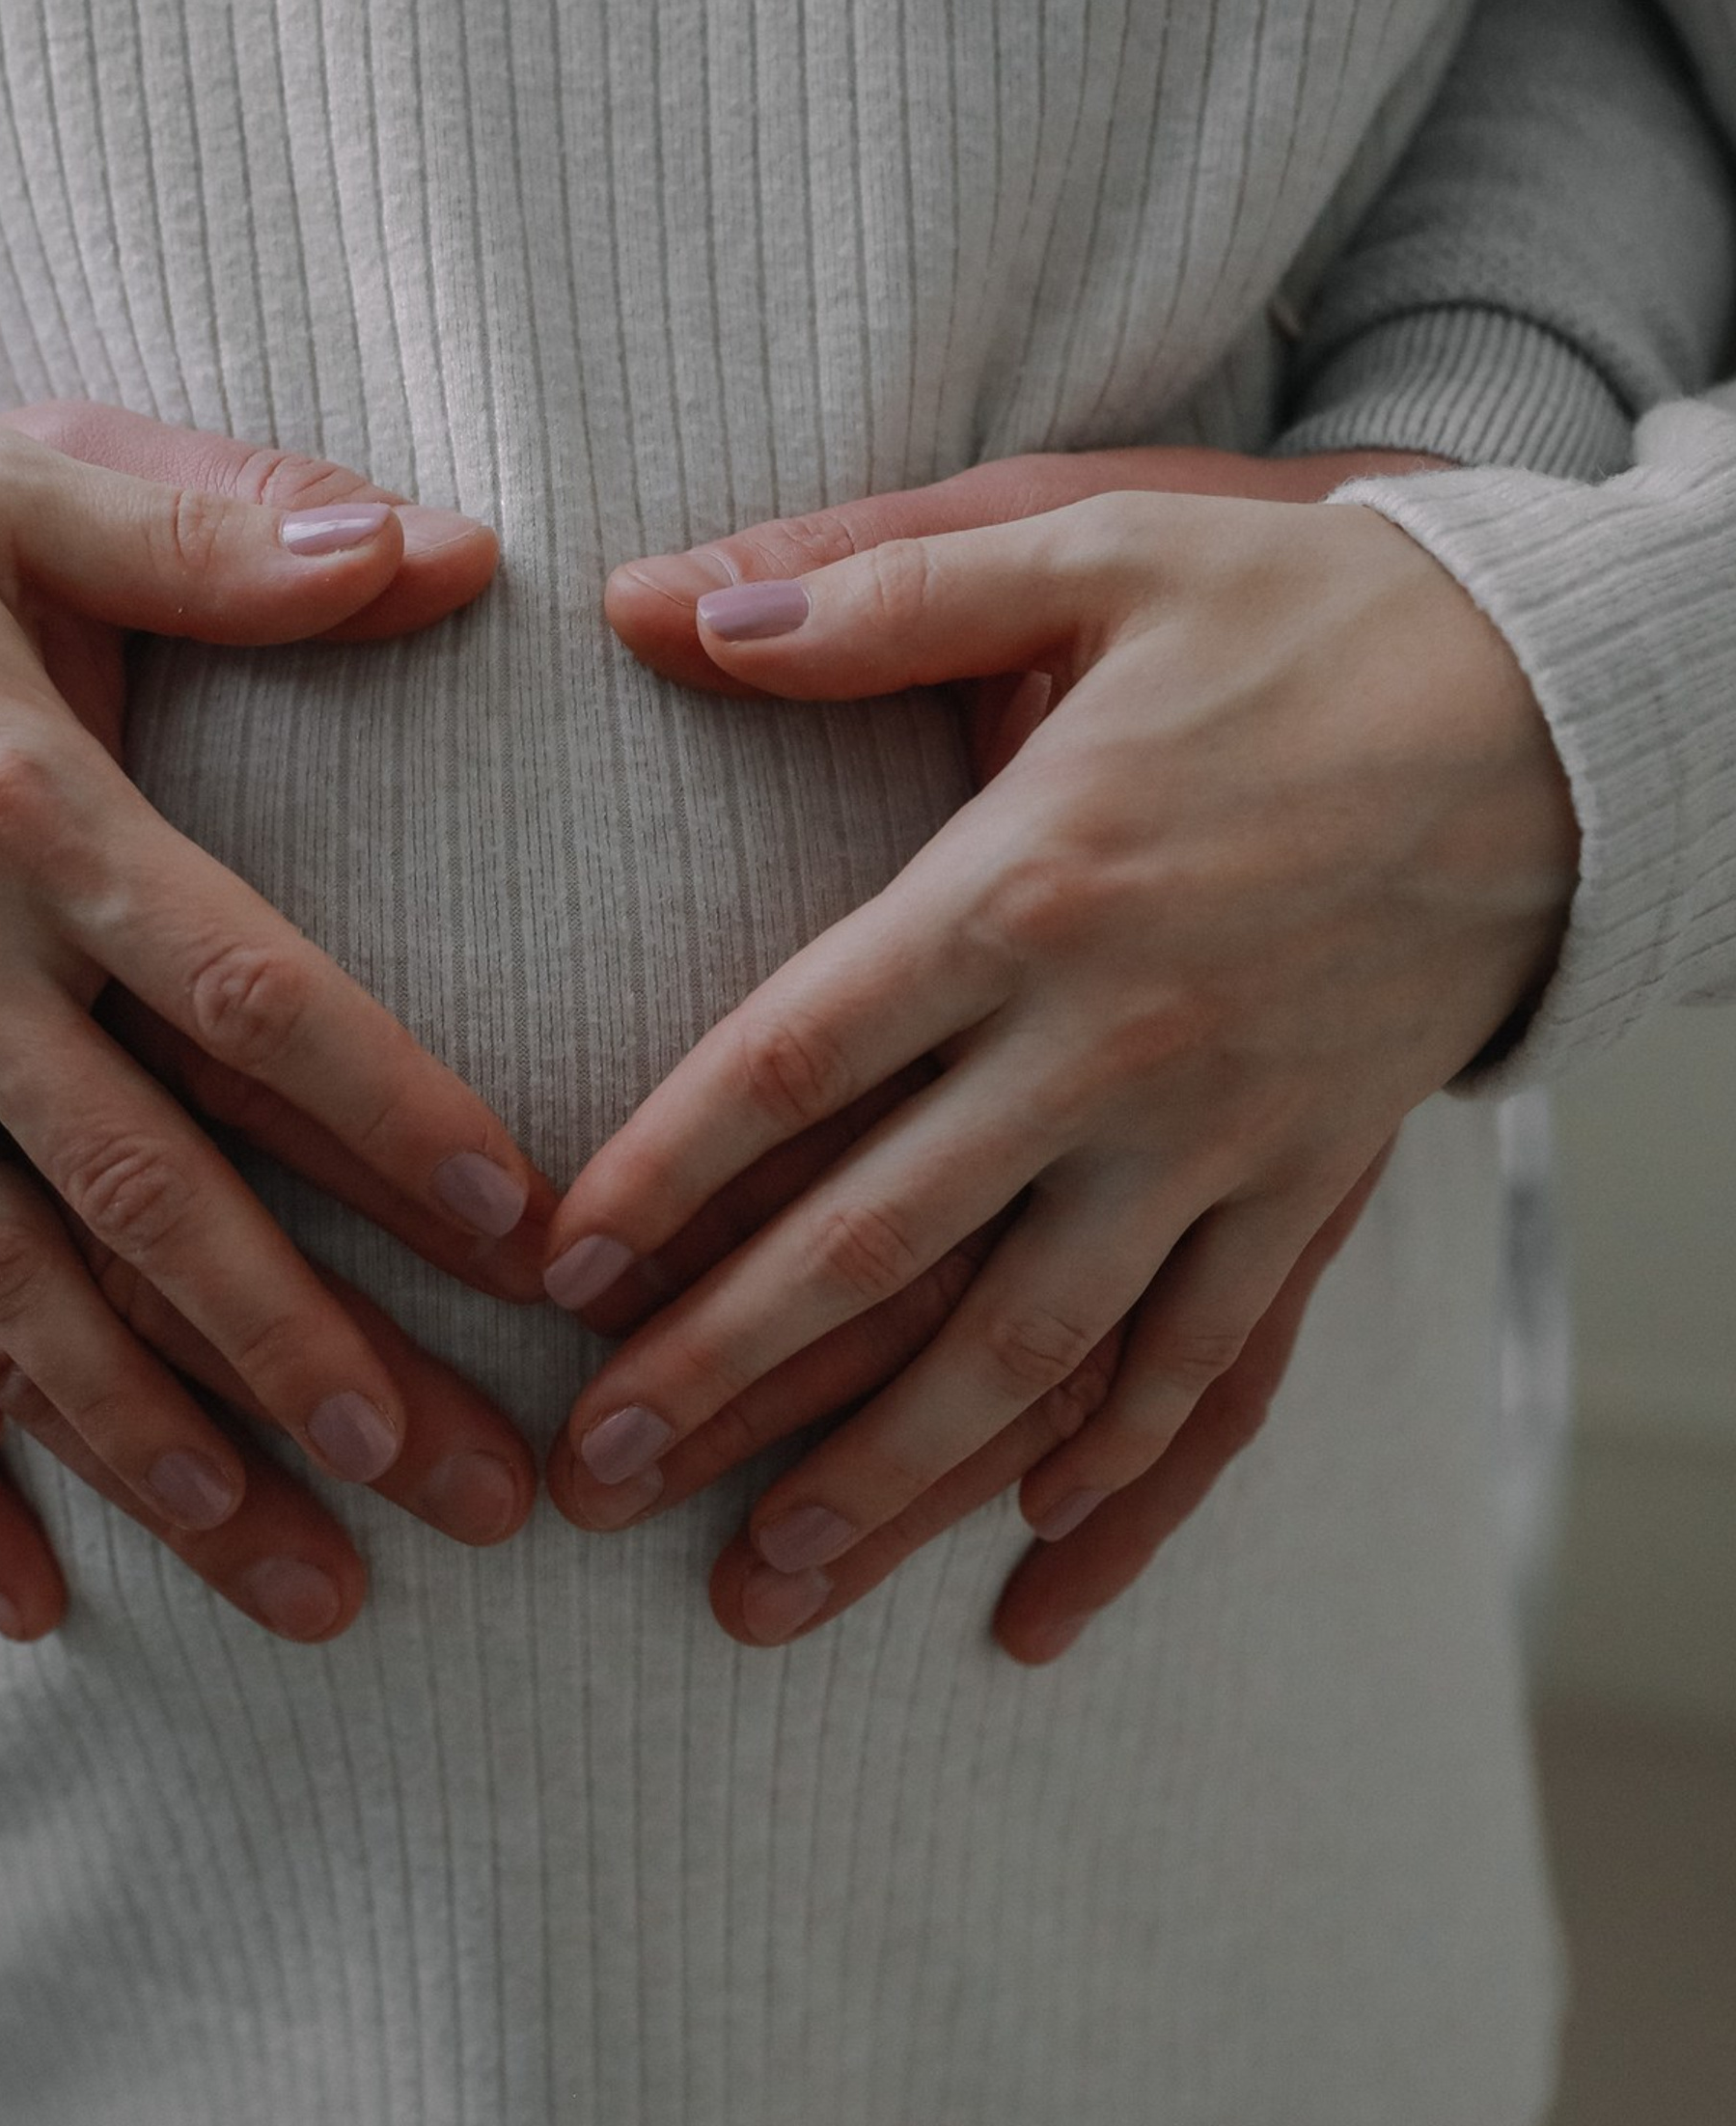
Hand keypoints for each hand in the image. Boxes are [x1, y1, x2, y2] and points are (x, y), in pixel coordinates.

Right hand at [0, 413, 546, 1639]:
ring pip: (3, 1302)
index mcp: (18, 805)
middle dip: (312, 1357)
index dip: (390, 1116)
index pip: (245, 991)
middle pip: (142, 1196)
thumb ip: (220, 528)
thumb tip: (442, 549)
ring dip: (157, 1455)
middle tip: (469, 1491)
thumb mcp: (11, 477)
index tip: (525, 1234)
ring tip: (308, 1585)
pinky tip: (23, 1590)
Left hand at [550, 454, 1555, 1649]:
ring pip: (1033, 1351)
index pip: (794, 1060)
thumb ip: (871, 587)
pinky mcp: (1316, 1181)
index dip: (660, 1172)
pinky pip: (1217, 1360)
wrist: (1572, 700)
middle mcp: (1110, 1041)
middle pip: (881, 1242)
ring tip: (764, 1581)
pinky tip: (1038, 1557)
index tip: (554, 1276)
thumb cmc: (1308, 611)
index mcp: (1024, 889)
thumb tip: (653, 599)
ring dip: (891, 1476)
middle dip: (726, 1371)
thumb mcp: (1087, 544)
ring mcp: (1222, 1135)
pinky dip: (1129, 1469)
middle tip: (592, 1473)